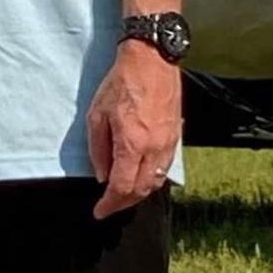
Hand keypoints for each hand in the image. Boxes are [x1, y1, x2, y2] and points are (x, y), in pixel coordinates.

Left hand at [86, 40, 180, 219]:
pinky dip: (152, 180)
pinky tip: (141, 178)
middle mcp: (154, 148)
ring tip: (123, 196)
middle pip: (141, 190)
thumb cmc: (121, 83)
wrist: (152, 61)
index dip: (109, 204)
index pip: (121, 187)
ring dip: (139, 194)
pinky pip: (165, 168)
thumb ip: (98, 149)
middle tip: (109, 206)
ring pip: (156, 182)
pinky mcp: (176, 137)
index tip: (99, 211)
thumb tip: (102, 175)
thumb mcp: (96, 115)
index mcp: (132, 143)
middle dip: (124, 203)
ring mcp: (168, 143)